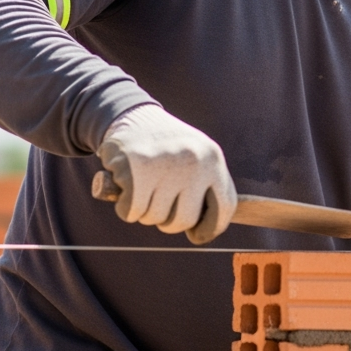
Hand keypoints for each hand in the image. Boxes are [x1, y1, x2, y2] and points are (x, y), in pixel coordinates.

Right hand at [94, 105, 237, 244]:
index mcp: (213, 158)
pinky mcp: (136, 169)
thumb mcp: (195, 155)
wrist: (131, 114)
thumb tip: (204, 230)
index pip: (225, 206)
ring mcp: (166, 164)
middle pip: (184, 220)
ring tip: (142, 188)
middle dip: (168, 222)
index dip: (211, 228)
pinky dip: (125, 208)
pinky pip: (132, 212)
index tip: (197, 235)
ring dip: (144, 212)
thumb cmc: (165, 145)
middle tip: (159, 205)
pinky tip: (125, 189)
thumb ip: (205, 187)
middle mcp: (194, 161)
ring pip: (155, 218)